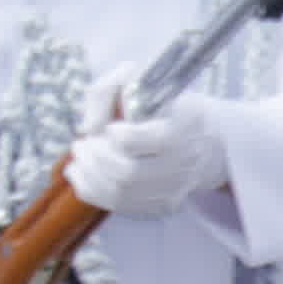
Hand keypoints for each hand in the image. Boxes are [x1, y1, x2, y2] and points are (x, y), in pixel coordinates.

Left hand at [65, 102, 224, 215]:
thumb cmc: (162, 103)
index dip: (114, 135)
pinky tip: (82, 174)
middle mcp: (186, 161)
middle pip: (127, 173)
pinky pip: (120, 206)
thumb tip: (88, 128)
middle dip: (94, 158)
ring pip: (120, 193)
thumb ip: (105, 92)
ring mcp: (177, 187)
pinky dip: (91, 191)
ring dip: (88, 175)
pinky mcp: (165, 205)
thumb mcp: (136, 78)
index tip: (110, 126)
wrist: (202, 134)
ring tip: (80, 156)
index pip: (140, 141)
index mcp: (185, 124)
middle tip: (83, 143)